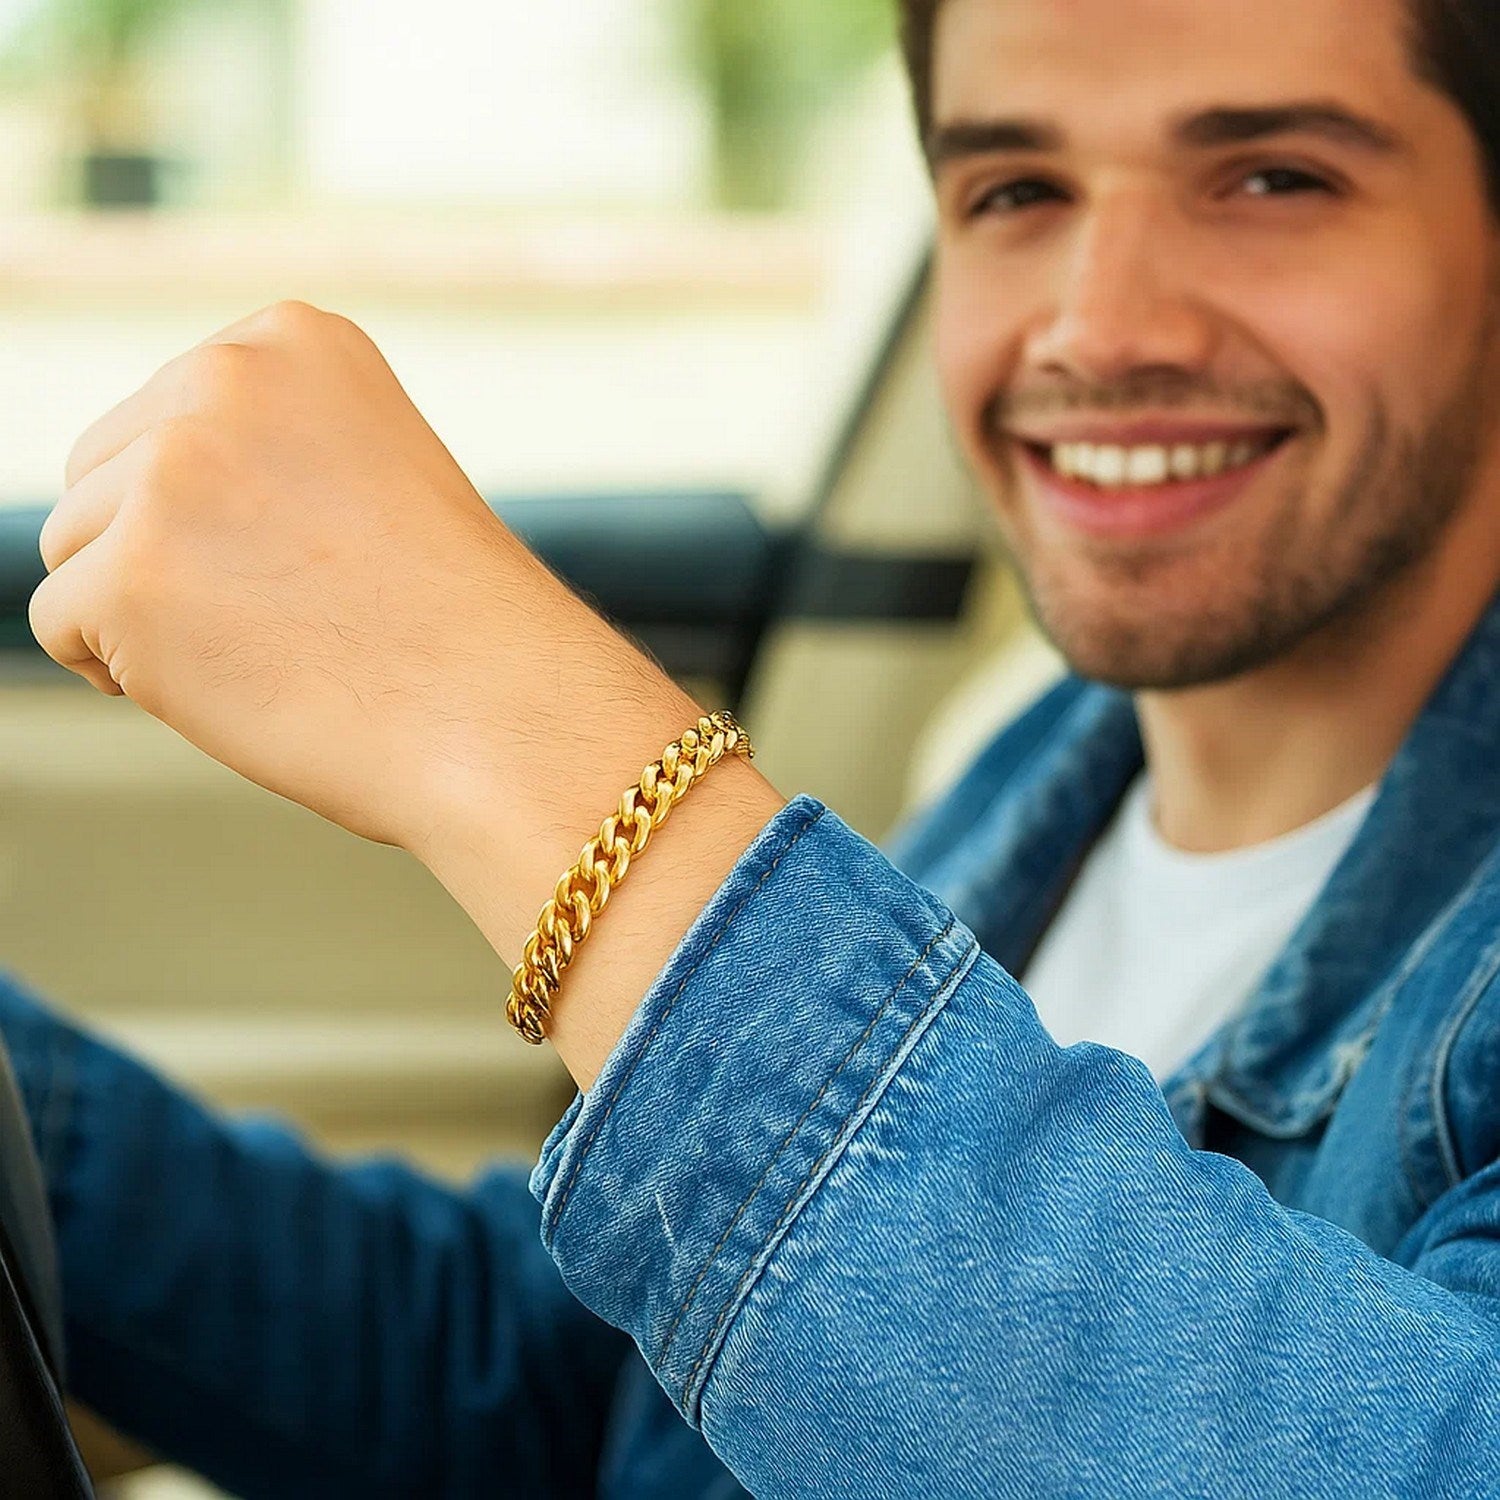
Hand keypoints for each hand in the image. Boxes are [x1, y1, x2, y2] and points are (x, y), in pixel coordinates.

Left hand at [30, 301, 687, 854]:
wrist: (504, 713)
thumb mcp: (368, 473)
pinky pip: (62, 624)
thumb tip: (125, 491)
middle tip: (287, 614)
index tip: (307, 555)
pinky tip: (227, 684)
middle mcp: (222, 379)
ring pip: (75, 547)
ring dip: (145, 610)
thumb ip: (260, 448)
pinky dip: (124, 671)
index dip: (217, 509)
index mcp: (294, 339)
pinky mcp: (128, 579)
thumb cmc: (453, 621)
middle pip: (105, 474)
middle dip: (166, 554)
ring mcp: (169, 476)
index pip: (169, 417)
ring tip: (268, 646)